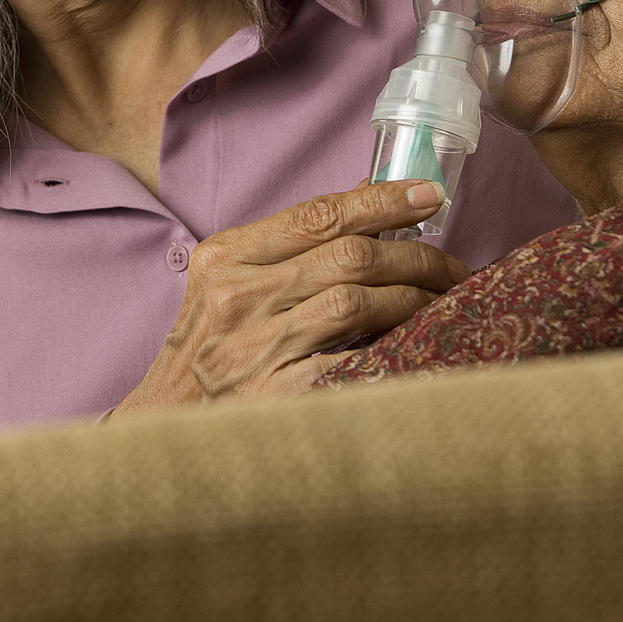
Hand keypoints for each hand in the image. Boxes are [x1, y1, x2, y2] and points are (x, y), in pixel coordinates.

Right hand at [112, 180, 467, 415]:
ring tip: (446, 302)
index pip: (317, 214)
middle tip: (454, 265)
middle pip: (349, 256)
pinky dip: (393, 349)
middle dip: (416, 255)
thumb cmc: (207, 354)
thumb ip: (286, 250)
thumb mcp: (226, 287)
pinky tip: (421, 346)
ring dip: (415, 299)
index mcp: (225, 257)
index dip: (382, 199)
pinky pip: (351, 362)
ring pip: (357, 302)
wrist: (168, 427)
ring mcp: (254, 347)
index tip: (430, 194)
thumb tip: (368, 207)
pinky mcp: (275, 395)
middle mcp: (237, 295)